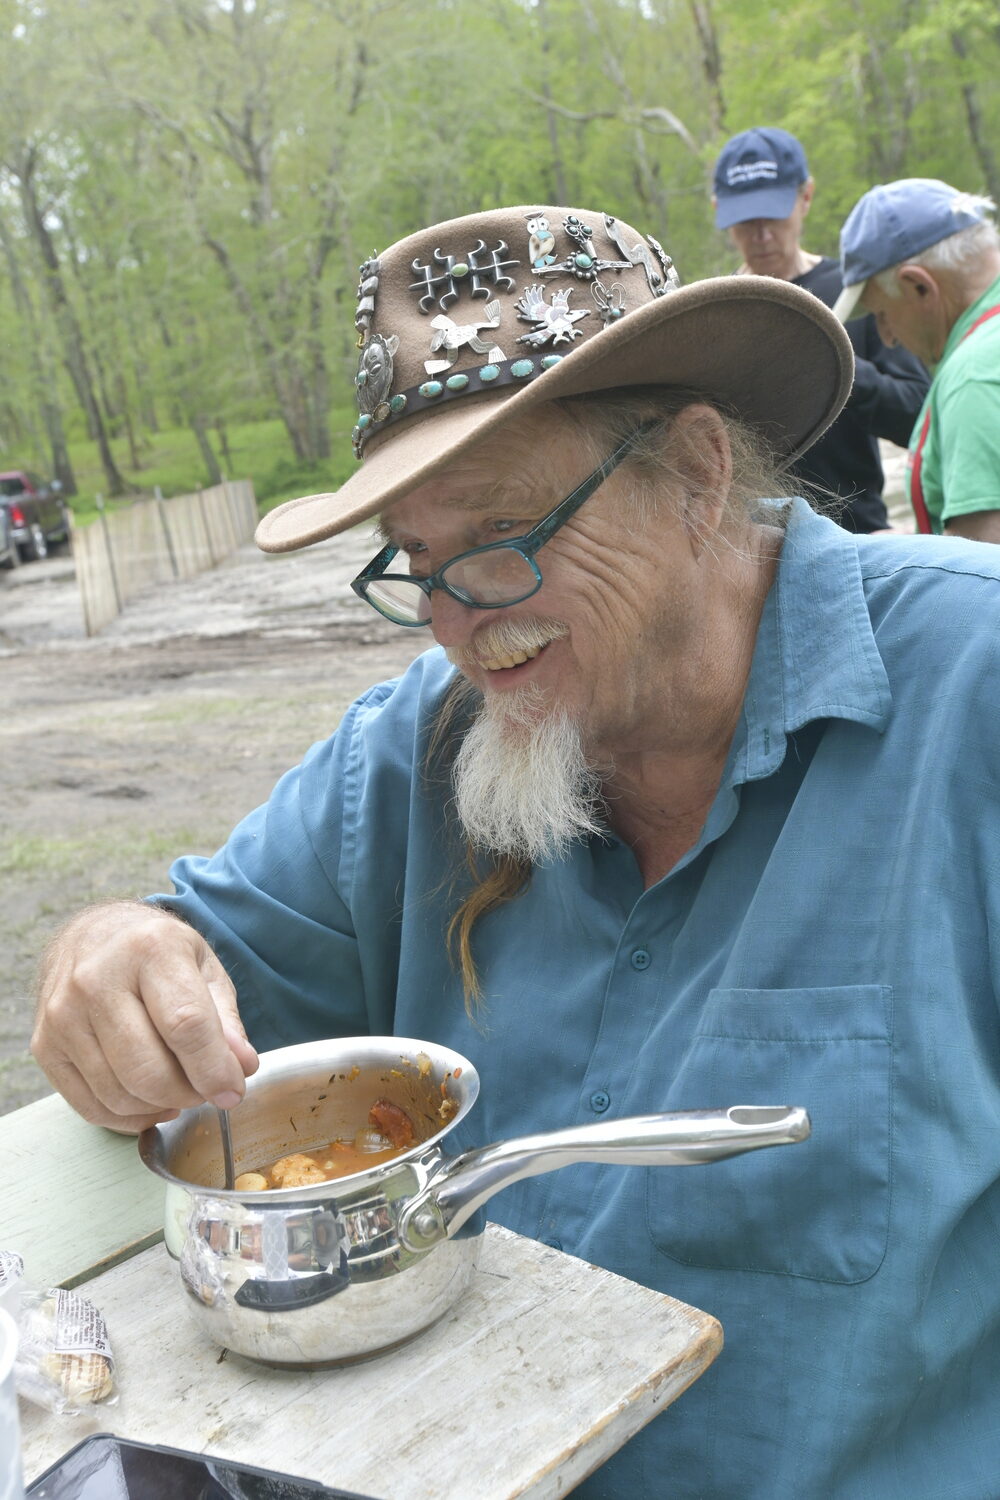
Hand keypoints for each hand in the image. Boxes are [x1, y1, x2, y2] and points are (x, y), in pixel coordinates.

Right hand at [32, 902, 258, 1132]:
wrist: (94, 936)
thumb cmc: (158, 954)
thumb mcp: (204, 968)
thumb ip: (226, 1021)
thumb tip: (241, 1067)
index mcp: (149, 948)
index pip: (186, 1025)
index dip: (214, 1069)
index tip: (233, 1092)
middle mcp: (96, 979)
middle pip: (148, 1070)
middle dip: (188, 1093)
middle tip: (205, 1089)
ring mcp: (63, 1014)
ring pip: (119, 1094)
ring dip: (160, 1106)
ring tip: (179, 1089)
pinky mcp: (44, 1045)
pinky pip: (89, 1106)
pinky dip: (128, 1117)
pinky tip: (150, 1101)